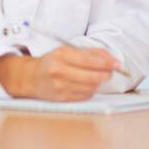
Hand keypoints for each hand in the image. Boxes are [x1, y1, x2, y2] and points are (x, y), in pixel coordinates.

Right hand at [0, 46, 118, 100]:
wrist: (31, 77)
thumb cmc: (52, 62)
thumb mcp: (68, 50)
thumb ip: (90, 52)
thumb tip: (111, 59)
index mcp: (61, 56)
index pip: (89, 61)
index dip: (106, 63)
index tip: (117, 64)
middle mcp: (59, 71)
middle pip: (92, 76)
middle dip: (106, 74)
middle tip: (111, 71)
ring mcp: (60, 86)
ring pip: (90, 87)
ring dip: (98, 83)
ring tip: (95, 77)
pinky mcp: (62, 98)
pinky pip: (85, 96)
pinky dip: (90, 90)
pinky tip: (86, 85)